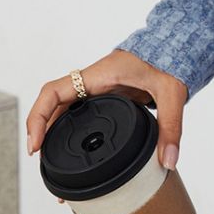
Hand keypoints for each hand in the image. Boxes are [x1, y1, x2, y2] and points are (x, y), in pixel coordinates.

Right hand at [26, 51, 187, 201]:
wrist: (177, 44)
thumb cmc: (171, 59)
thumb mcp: (172, 92)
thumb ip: (171, 126)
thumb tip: (168, 161)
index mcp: (100, 75)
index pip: (54, 91)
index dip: (38, 117)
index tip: (36, 145)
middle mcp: (93, 82)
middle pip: (54, 108)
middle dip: (44, 136)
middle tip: (45, 168)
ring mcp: (98, 89)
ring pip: (65, 112)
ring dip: (55, 136)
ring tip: (53, 169)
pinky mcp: (106, 97)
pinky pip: (79, 114)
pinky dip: (70, 132)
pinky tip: (71, 153)